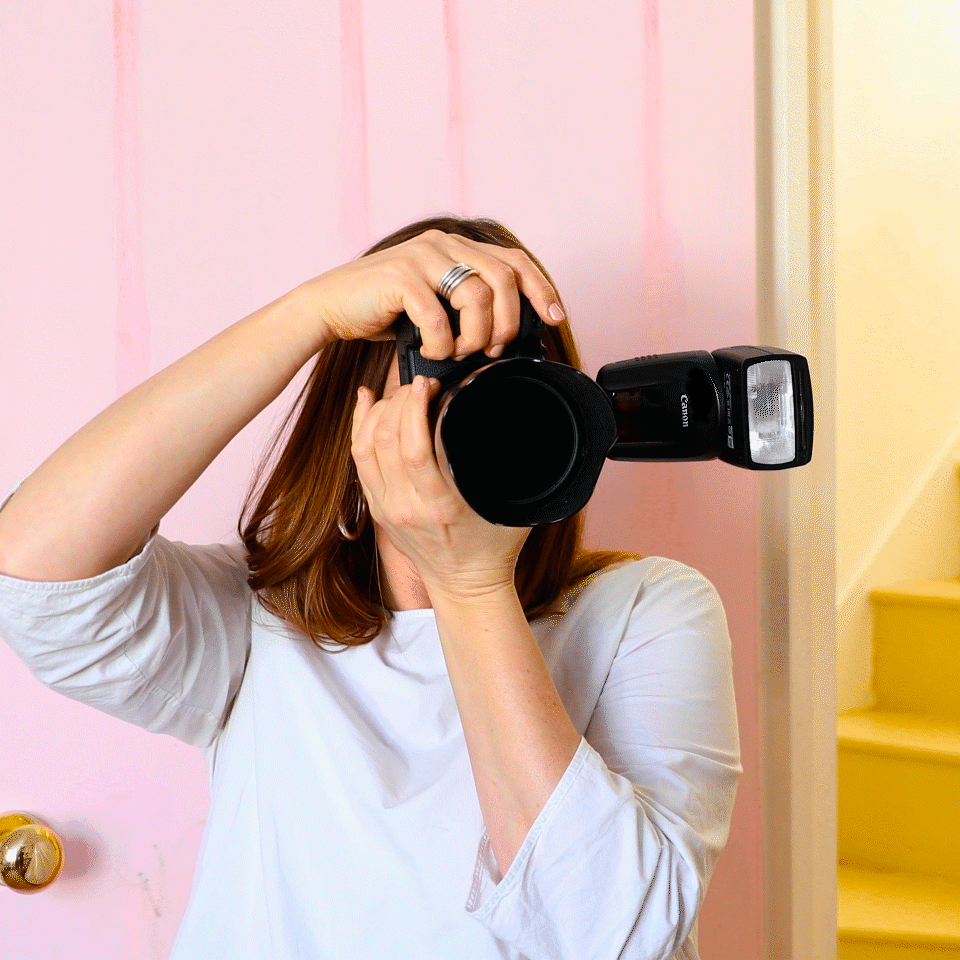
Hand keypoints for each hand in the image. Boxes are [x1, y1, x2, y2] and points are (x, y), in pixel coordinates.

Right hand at [301, 229, 565, 360]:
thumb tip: (506, 338)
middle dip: (509, 322)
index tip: (555, 317)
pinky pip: (438, 315)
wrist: (330, 307)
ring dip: (476, 336)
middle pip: (503, 277)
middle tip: (496, 350)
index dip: (540, 288)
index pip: (513, 260)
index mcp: (456, 247)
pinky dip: (442, 344)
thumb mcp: (435, 305)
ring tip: (460, 353)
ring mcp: (421, 256)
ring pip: (476, 294)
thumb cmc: (384, 311)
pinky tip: (435, 354)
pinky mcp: (399, 276)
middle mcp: (443, 243)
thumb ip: (465, 307)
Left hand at [351, 374, 531, 600]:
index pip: (413, 446)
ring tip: (401, 393)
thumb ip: (511, 467)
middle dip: (398, 401)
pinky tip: (367, 402)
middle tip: (419, 385)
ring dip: (379, 411)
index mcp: (440, 505)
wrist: (465, 585)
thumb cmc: (493, 546)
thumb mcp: (510, 505)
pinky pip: (358, 459)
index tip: (428, 384)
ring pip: (364, 446)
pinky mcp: (376, 507)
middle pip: (385, 439)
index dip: (414, 407)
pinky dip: (360, 426)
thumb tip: (516, 425)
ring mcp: (386, 508)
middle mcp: (405, 507)